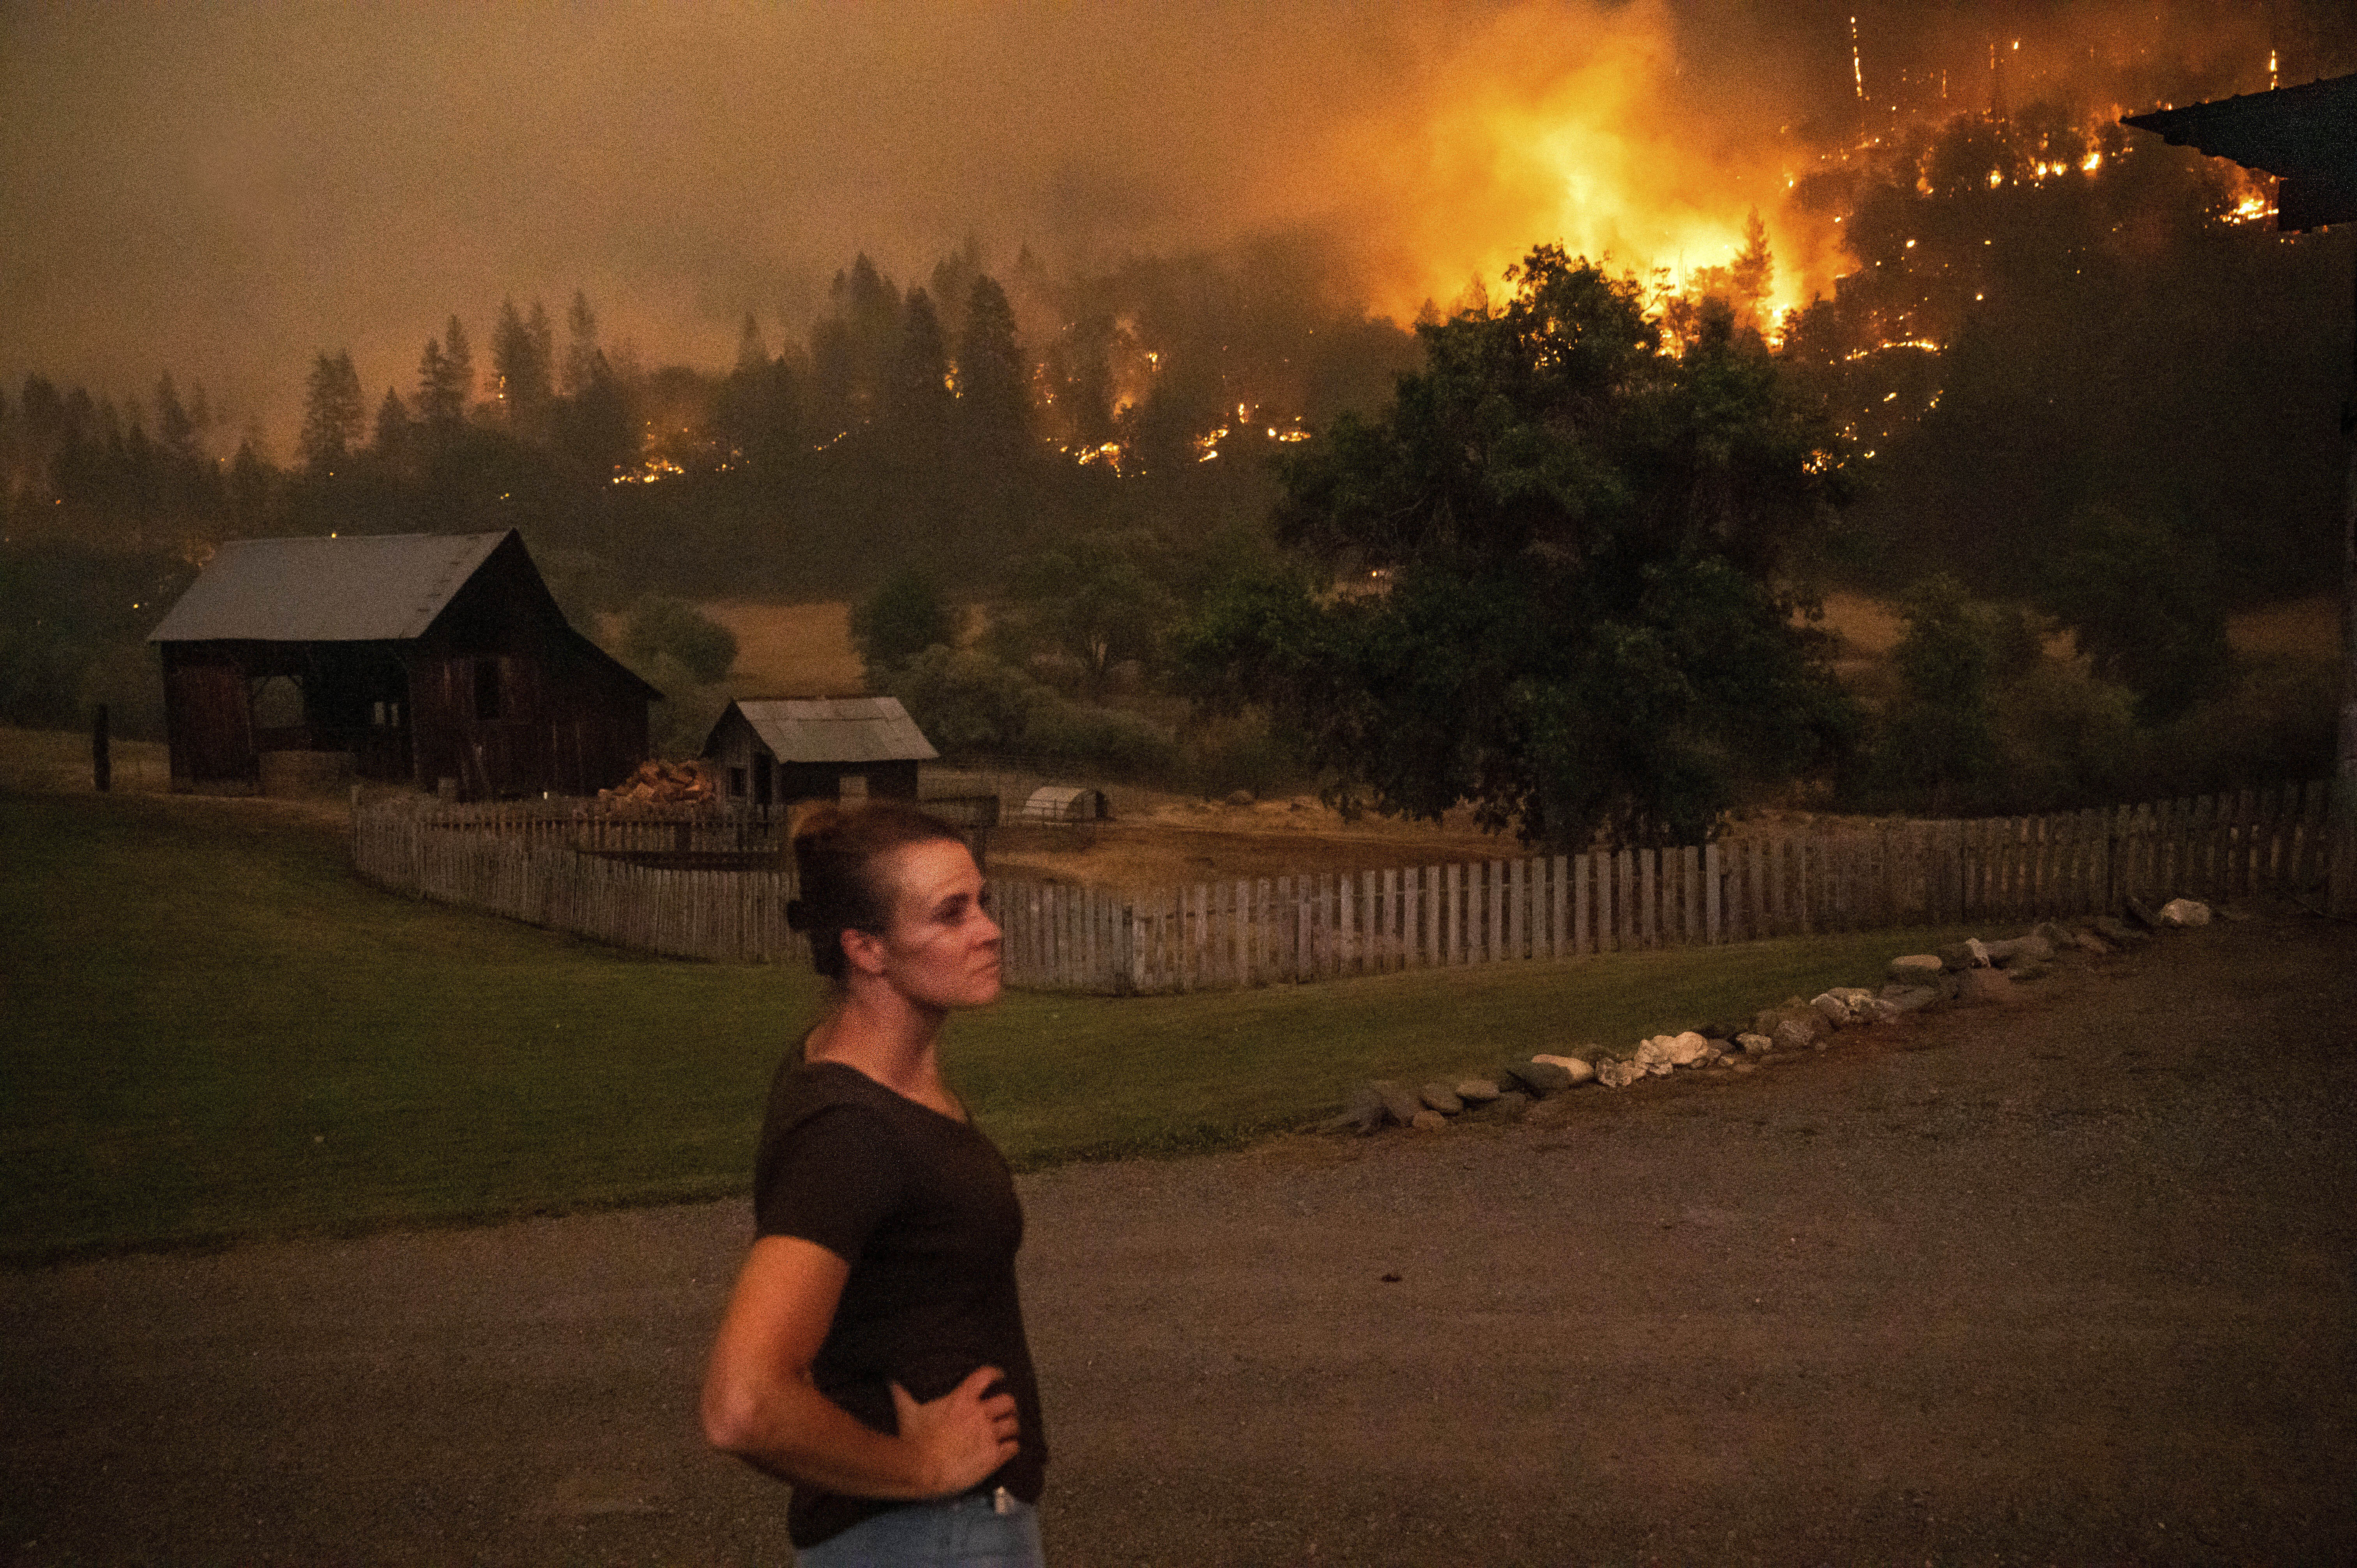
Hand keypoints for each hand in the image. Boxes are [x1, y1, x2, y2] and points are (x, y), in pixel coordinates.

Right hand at [891, 1367, 1019, 1497]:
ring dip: (1011, 1426)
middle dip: (1008, 1405)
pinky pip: (1013, 1447)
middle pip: (1007, 1401)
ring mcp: (988, 1436)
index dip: (996, 1374)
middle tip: (1005, 1410)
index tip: (999, 1377)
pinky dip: (1012, 1446)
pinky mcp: (993, 1456)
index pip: (986, 1376)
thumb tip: (891, 1381)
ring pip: (1013, 1424)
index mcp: (961, 1400)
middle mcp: (979, 1414)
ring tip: (1009, 1430)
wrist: (921, 1469)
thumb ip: (902, 1394)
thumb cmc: (914, 1441)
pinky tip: (1008, 1448)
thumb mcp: (908, 1412)